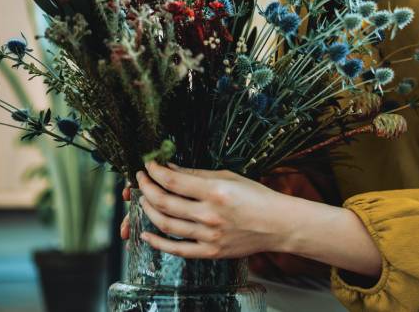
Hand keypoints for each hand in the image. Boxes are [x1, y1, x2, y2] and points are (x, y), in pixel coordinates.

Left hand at [127, 160, 293, 258]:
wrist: (277, 224)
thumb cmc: (256, 196)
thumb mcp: (228, 177)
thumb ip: (197, 175)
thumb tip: (170, 168)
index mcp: (215, 192)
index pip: (173, 181)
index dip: (155, 172)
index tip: (148, 165)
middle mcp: (210, 215)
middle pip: (165, 202)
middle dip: (147, 188)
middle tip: (141, 179)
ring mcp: (209, 236)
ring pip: (166, 225)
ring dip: (149, 211)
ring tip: (143, 200)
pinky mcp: (211, 252)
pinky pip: (177, 250)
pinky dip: (158, 243)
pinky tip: (146, 235)